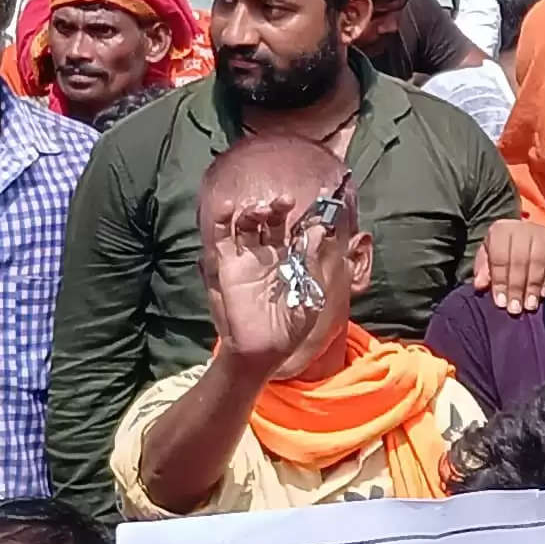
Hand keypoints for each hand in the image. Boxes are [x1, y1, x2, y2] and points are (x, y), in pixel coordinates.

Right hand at [200, 192, 327, 373]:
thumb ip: (312, 260)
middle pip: (272, 220)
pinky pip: (223, 238)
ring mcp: (248, 257)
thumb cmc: (292, 325)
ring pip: (248, 224)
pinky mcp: (228, 265)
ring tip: (262, 208)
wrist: (265, 348)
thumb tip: (322, 229)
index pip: (298, 228)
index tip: (322, 195)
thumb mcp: (311, 291)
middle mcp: (270, 253)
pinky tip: (227, 206)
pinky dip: (222, 220)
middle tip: (285, 201)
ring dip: (254, 211)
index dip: (308, 213)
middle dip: (278, 208)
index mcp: (293, 258)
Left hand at [473, 214, 544, 315]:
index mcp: (501, 230)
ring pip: (537, 262)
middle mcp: (522, 228)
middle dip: (516, 287)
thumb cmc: (507, 250)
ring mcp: (542, 232)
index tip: (501, 303)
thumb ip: (484, 270)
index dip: (500, 282)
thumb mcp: (490, 256)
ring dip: (533, 286)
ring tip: (530, 305)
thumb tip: (480, 286)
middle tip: (515, 309)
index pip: (499, 258)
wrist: (530, 234)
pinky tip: (544, 294)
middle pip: (519, 261)